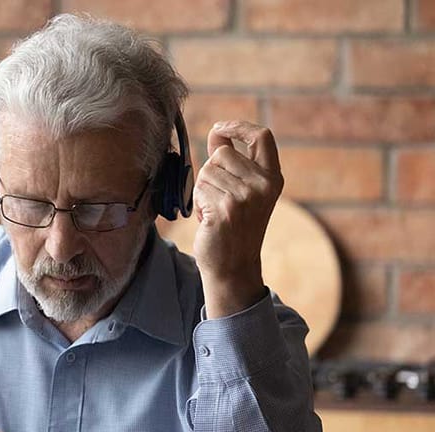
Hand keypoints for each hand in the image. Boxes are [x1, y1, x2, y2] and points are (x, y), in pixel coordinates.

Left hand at [193, 120, 282, 317]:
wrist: (232, 266)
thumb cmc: (233, 227)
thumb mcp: (243, 191)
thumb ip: (233, 163)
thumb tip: (217, 133)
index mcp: (273, 178)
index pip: (262, 136)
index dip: (238, 127)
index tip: (219, 128)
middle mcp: (263, 185)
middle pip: (222, 153)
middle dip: (211, 172)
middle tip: (218, 198)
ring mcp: (245, 196)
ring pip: (207, 171)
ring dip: (203, 190)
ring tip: (215, 210)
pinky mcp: (226, 208)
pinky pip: (199, 189)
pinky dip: (198, 204)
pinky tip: (209, 220)